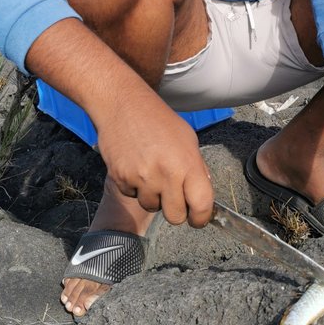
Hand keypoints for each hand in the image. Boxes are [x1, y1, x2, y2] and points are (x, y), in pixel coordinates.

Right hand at [94, 89, 213, 228]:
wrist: (123, 105)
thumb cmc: (158, 119)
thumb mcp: (188, 139)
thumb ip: (197, 168)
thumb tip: (202, 194)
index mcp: (187, 164)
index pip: (202, 205)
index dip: (202, 217)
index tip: (198, 218)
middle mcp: (166, 174)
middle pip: (175, 217)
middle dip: (176, 210)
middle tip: (172, 195)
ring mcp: (142, 178)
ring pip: (152, 207)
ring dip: (153, 196)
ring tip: (151, 172)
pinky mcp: (121, 179)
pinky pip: (132, 196)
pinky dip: (134, 187)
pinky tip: (135, 166)